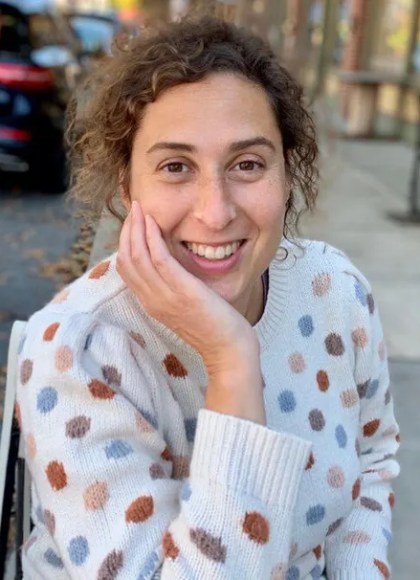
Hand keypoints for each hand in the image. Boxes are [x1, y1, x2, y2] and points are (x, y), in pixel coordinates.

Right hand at [116, 201, 258, 370]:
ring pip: (137, 257)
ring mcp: (165, 297)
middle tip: (134, 209)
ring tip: (140, 208)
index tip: (134, 222)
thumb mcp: (184, 306)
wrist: (228, 350)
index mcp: (151, 304)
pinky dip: (152, 238)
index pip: (126, 269)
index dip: (125, 242)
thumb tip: (170, 265)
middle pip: (126, 259)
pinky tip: (154, 222)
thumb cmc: (213, 328)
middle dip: (127, 230)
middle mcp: (152, 300)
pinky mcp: (183, 292)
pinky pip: (159, 260)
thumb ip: (172, 287)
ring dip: (136, 228)